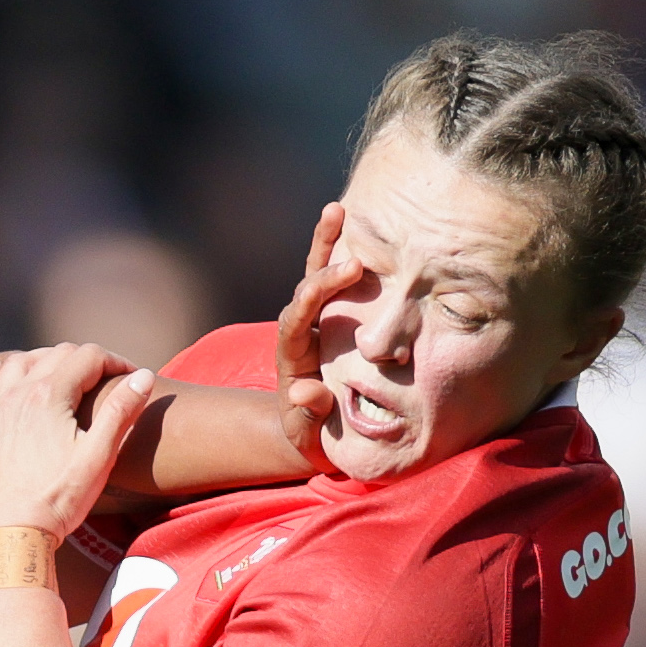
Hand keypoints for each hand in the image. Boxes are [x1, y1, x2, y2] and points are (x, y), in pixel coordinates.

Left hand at [0, 345, 158, 542]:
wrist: (13, 534)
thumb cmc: (59, 498)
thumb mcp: (100, 456)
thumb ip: (121, 411)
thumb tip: (144, 375)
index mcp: (50, 395)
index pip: (89, 357)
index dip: (116, 362)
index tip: (131, 378)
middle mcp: (17, 395)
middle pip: (54, 356)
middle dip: (84, 360)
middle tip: (103, 379)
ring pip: (14, 366)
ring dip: (40, 361)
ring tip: (59, 371)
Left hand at [272, 201, 364, 460]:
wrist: (311, 436)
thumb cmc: (314, 438)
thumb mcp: (309, 435)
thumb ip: (308, 414)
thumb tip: (303, 393)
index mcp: (293, 358)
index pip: (297, 318)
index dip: (317, 292)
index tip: (348, 271)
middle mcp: (300, 333)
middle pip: (304, 288)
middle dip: (323, 259)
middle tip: (346, 229)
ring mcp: (314, 324)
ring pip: (315, 277)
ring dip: (325, 244)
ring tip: (338, 208)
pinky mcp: (330, 321)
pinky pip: (332, 285)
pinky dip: (339, 257)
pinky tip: (352, 225)